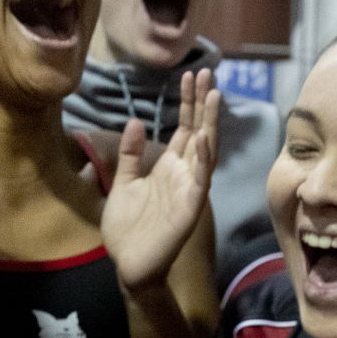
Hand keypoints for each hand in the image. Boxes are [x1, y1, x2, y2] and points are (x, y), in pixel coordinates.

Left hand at [103, 69, 221, 292]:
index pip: (183, 128)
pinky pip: (200, 181)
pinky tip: (201, 138)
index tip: (189, 75)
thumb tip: (138, 120)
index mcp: (169, 167)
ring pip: (205, 152)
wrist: (128, 264)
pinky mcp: (190, 209)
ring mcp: (189, 190)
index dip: (187, 103)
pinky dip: (202, 160)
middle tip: (207, 73)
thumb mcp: (123, 182)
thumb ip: (130, 154)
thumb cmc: (127, 227)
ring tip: (213, 96)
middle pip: (198, 132)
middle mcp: (184, 174)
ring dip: (209, 124)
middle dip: (202, 104)